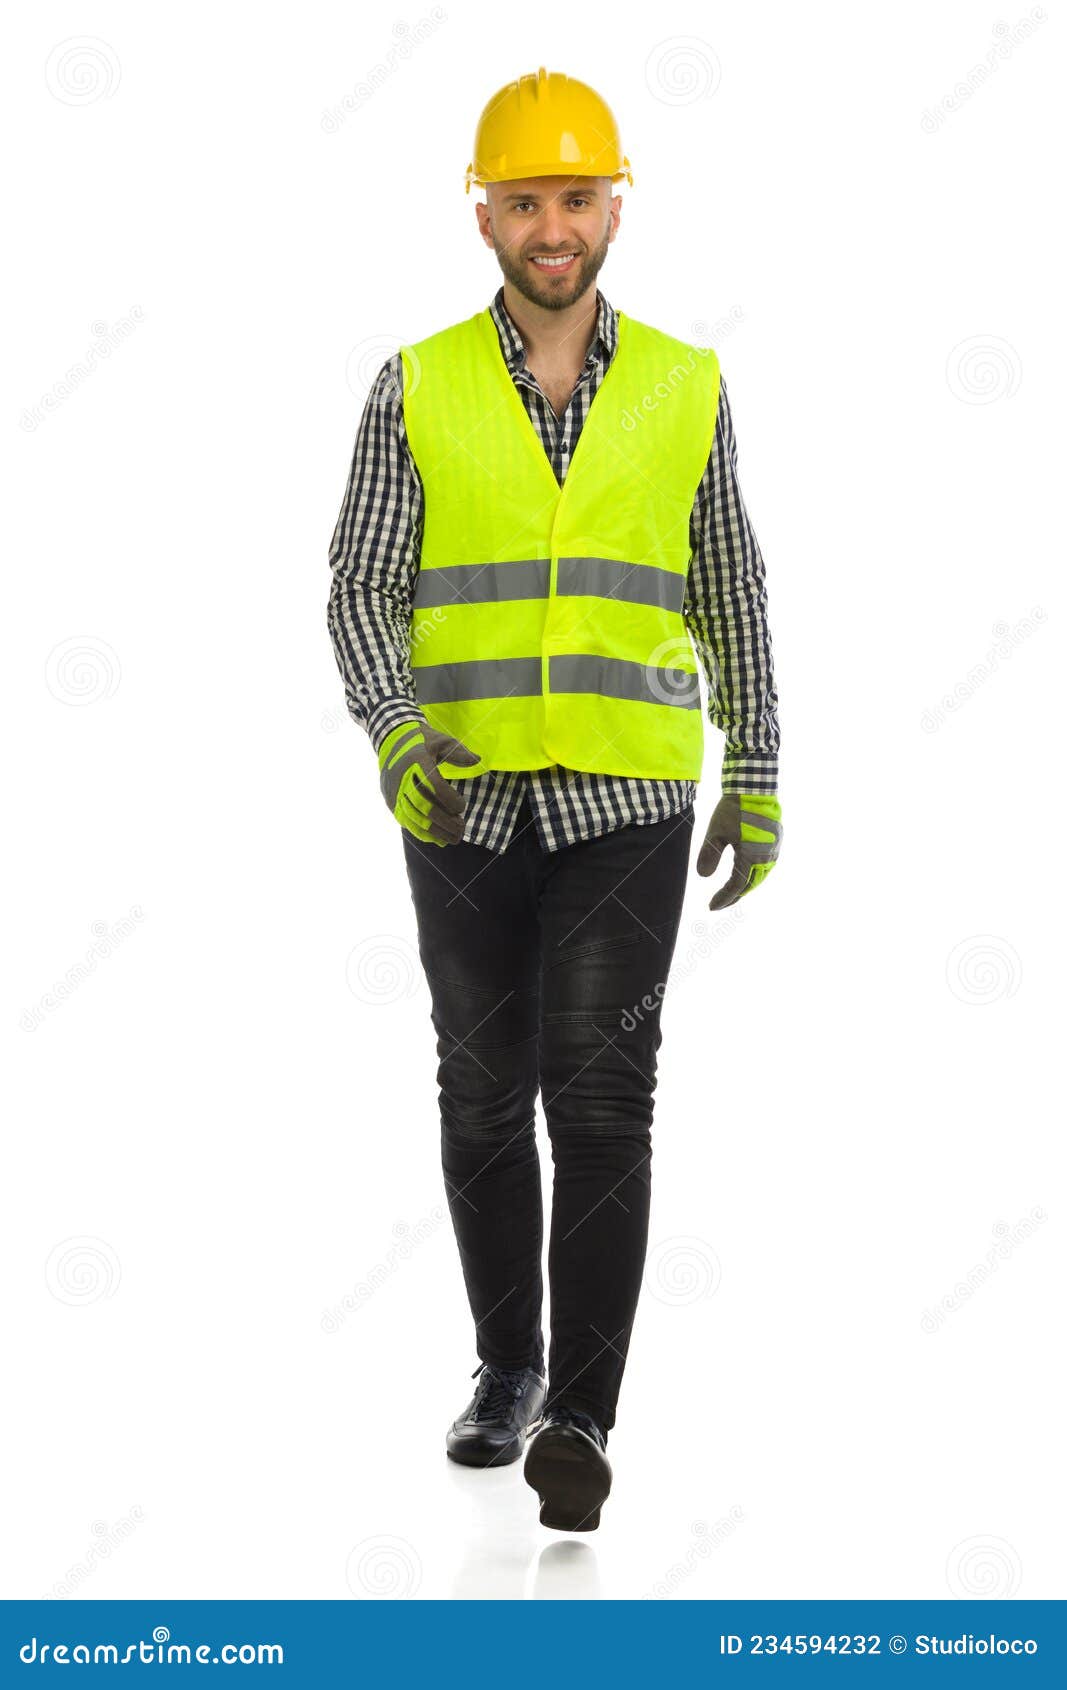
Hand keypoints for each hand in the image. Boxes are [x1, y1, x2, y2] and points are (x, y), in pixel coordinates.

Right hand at [378, 721, 480, 845]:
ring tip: (454, 838)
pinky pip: (405, 822)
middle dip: (444, 821)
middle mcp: (403, 778)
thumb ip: (459, 752)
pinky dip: (422, 833)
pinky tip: (438, 839)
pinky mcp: (391, 802)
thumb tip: (478, 760)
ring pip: (413, 817)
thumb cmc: (422, 742)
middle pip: (423, 805)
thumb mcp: (441, 740)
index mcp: (417, 760)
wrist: (391, 741)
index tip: (462, 806)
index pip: (433, 785)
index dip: (449, 799)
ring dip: (435, 831)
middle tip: (462, 829)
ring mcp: (394, 792)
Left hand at [696, 792, 781, 909]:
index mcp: (752, 857)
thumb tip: (703, 877)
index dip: (723, 899)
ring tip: (731, 892)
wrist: (755, 788)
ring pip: (760, 876)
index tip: (711, 906)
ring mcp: (774, 849)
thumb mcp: (715, 832)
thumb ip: (709, 855)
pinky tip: (745, 872)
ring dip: (746, 886)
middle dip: (734, 897)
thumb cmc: (733, 809)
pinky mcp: (776, 841)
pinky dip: (754, 874)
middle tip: (719, 904)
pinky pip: (766, 865)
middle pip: (750, 885)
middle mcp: (767, 857)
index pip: (736, 886)